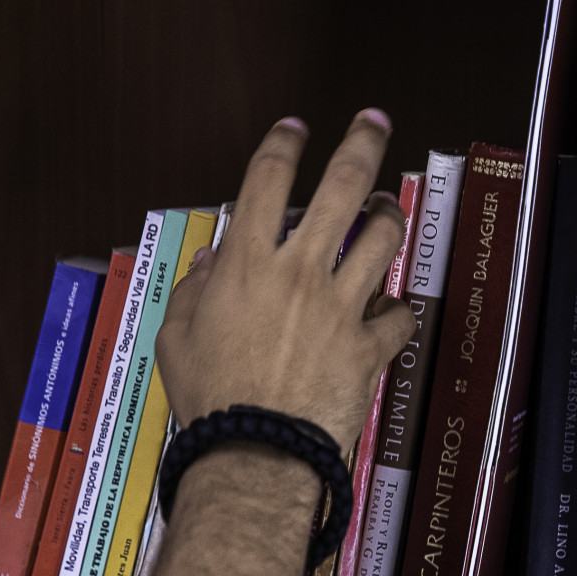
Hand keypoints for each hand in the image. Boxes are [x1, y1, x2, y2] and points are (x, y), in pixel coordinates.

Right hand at [155, 109, 416, 449]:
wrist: (255, 453)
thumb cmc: (212, 400)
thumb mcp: (175, 340)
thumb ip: (192, 294)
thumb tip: (209, 266)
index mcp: (247, 264)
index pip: (267, 179)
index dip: (284, 143)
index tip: (295, 127)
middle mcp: (299, 272)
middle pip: (343, 186)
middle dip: (362, 143)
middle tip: (373, 122)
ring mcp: (340, 306)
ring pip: (383, 237)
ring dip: (389, 215)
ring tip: (387, 209)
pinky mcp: (369, 345)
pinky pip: (400, 315)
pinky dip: (399, 310)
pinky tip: (392, 311)